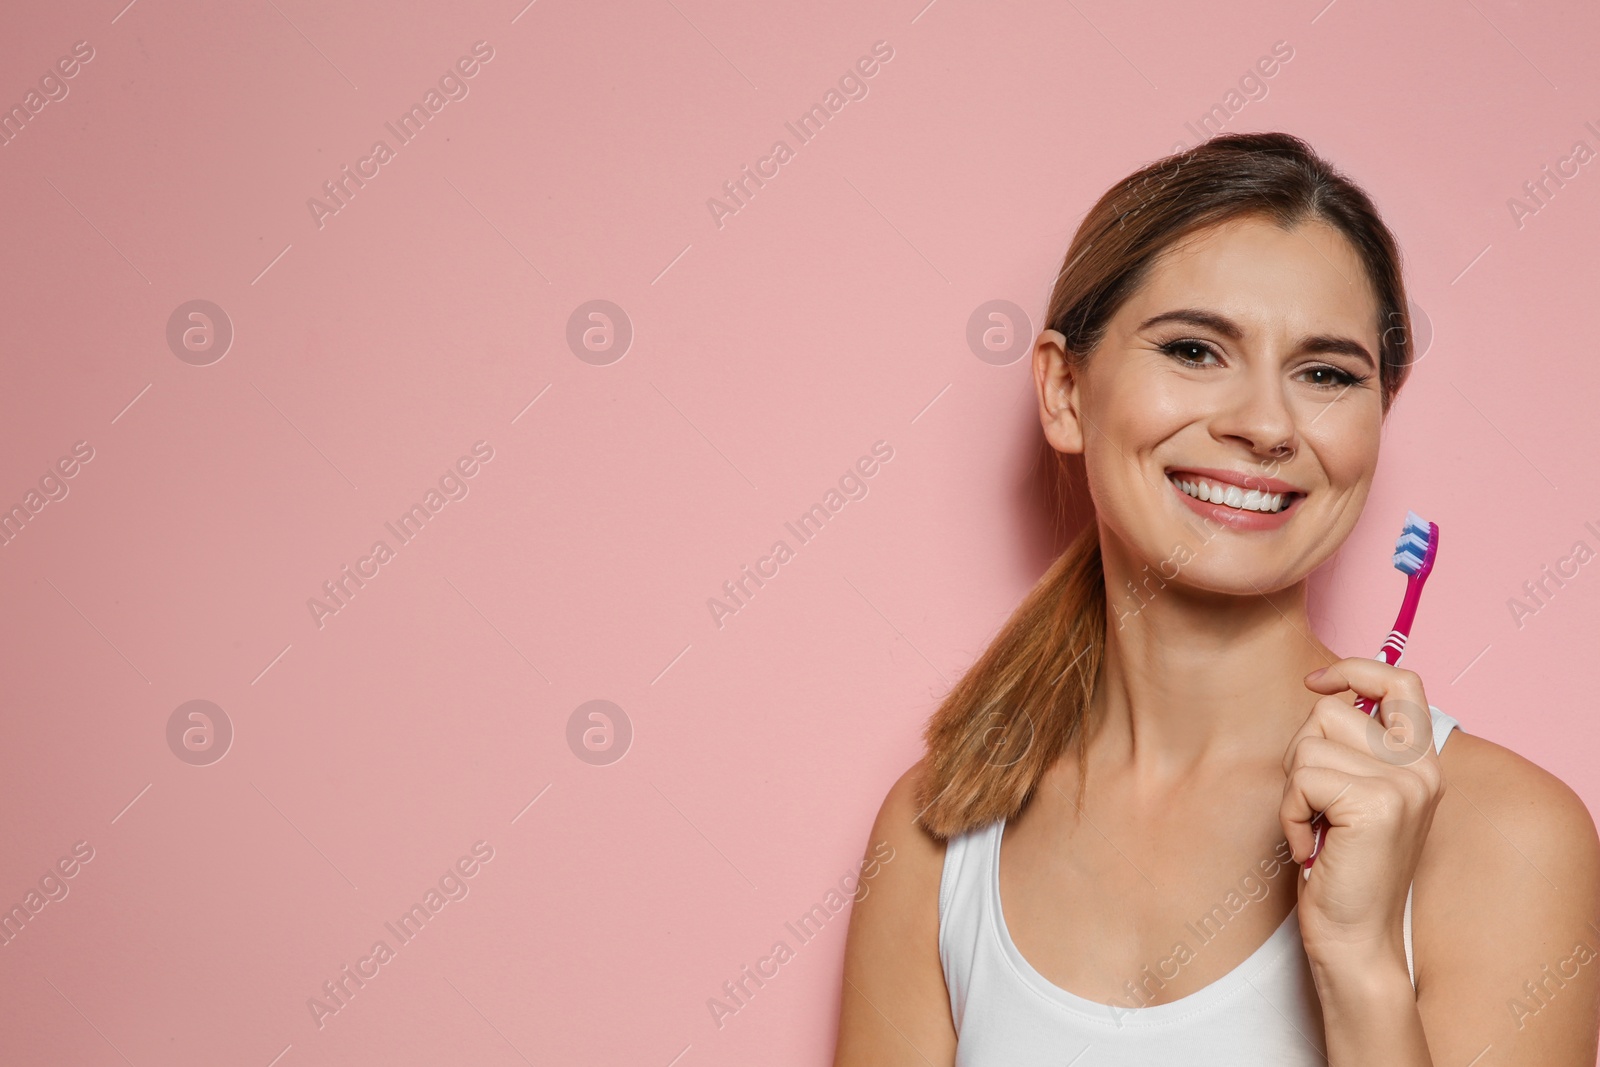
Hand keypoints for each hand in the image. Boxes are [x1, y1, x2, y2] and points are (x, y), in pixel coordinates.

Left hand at [1279, 657, 1445, 965]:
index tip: (1316, 681)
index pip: (1402, 683)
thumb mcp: (1355, 795)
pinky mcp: (1376, 804)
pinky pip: (1301, 778)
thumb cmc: (1343, 867)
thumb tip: (1323, 692)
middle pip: (1329, 711)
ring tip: (1316, 830)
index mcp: (1422, 761)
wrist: (1355, 938)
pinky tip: (1310, 847)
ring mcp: (1404, 784)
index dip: (1355, 669)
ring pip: (1307, 745)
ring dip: (1293, 790)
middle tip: (1316, 806)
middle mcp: (1421, 768)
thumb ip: (1353, 749)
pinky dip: (1290, 814)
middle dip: (1301, 753)